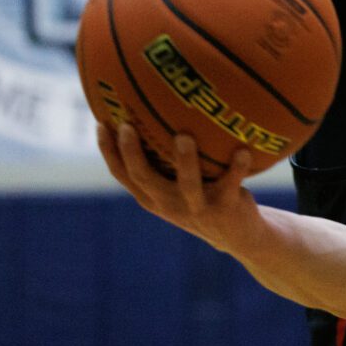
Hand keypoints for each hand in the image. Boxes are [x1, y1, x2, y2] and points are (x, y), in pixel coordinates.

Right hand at [97, 123, 257, 251]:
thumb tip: (155, 111)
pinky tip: (244, 149)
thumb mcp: (178, 184)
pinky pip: (231, 184)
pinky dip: (237, 167)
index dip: (109, 152)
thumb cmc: (203, 196)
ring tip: (184, 136)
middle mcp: (170, 204)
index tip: (101, 123)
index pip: (123, 175)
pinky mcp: (225, 208)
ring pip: (188, 184)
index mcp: (153, 197)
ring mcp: (197, 207)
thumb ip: (165, 160)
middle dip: (133, 153)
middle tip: (127, 126)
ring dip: (185, 161)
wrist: (237, 234)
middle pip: (144, 178)